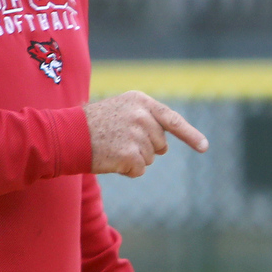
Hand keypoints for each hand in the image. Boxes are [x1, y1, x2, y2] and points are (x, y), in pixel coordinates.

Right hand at [84, 91, 207, 176]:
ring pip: (150, 158)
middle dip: (144, 148)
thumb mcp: (121, 110)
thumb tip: (164, 146)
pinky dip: (127, 170)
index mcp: (141, 101)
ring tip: (111, 147)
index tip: (204, 147)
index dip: (190, 135)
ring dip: (134, 159)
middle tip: (118, 141)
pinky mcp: (131, 154)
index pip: (172, 119)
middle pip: (160, 144)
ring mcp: (138, 135)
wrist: (67, 134)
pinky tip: (111, 159)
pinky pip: (139, 170)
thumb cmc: (92, 124)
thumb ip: (145, 120)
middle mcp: (143, 116)